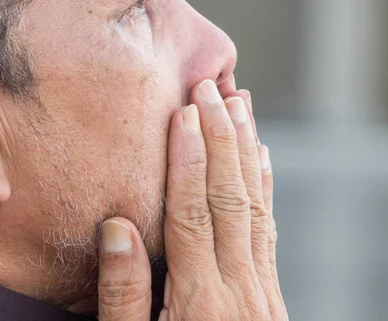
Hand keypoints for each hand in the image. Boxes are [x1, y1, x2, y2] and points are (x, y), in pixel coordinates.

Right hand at [97, 78, 287, 319]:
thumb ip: (123, 294)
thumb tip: (118, 227)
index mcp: (199, 300)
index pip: (193, 212)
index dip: (190, 159)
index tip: (186, 113)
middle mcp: (239, 286)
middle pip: (229, 197)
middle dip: (221, 137)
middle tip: (213, 88)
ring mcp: (261, 288)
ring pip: (255, 204)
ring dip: (247, 150)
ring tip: (241, 105)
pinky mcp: (269, 292)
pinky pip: (267, 227)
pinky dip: (265, 186)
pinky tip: (261, 158)